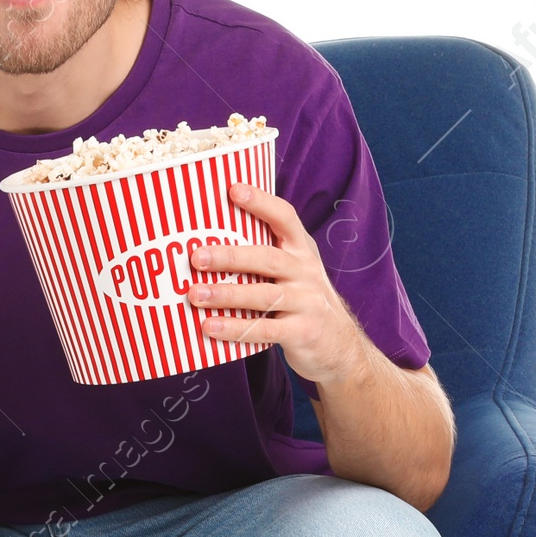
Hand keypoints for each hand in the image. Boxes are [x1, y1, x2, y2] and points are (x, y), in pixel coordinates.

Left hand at [185, 182, 368, 386]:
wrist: (340, 347)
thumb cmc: (302, 302)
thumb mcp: (294, 272)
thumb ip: (264, 257)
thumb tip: (206, 243)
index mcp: (301, 251)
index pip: (285, 218)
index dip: (261, 203)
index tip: (233, 190)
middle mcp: (306, 272)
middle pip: (267, 258)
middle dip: (230, 256)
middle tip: (196, 257)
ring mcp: (306, 302)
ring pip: (263, 295)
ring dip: (226, 294)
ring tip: (195, 294)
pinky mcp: (302, 332)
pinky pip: (264, 330)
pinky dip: (235, 329)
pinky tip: (210, 327)